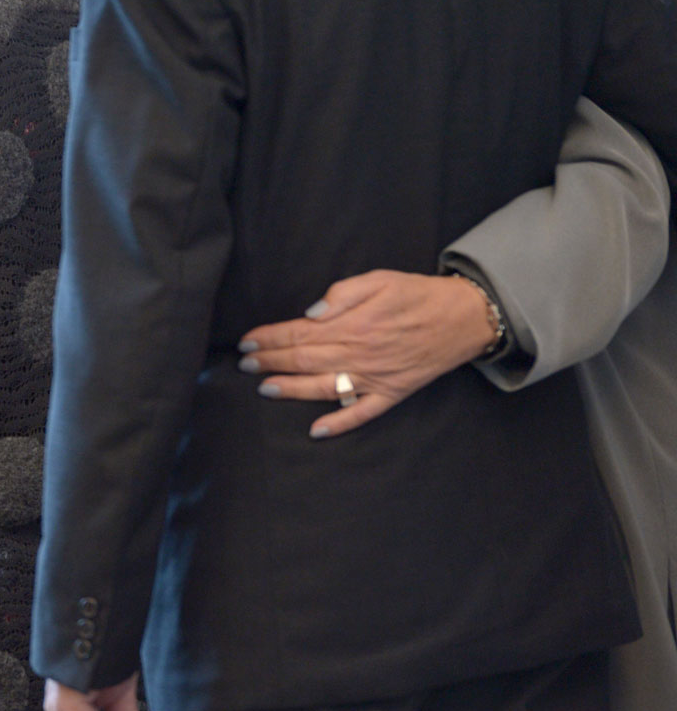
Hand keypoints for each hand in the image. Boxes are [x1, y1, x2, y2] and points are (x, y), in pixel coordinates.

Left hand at [237, 269, 496, 437]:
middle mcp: (360, 354)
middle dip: (270, 361)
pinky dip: (339, 424)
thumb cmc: (417, 294)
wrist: (465, 317)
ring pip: (324, 387)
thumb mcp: (379, 279)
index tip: (247, 340)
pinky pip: (362, 413)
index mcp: (353, 324)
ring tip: (264, 388)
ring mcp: (376, 377)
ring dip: (291, 389)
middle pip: (304, 359)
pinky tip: (316, 431)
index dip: (269, 337)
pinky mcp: (392, 393)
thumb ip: (342, 294)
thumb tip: (310, 312)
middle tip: (244, 363)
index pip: (299, 332)